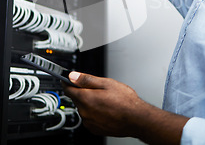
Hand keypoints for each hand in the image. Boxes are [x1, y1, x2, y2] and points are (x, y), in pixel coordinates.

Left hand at [63, 72, 188, 144]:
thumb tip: (73, 76)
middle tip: (97, 89)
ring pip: (83, 108)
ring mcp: (89, 122)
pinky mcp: (94, 129)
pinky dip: (93, 113)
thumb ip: (87, 79)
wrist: (137, 119)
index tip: (67, 79)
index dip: (67, 82)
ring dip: (89, 103)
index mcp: (86, 98)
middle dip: (82, 92)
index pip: (68, 89)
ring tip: (105, 100)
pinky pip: (89, 118)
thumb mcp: (107, 83)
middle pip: (76, 98)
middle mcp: (84, 112)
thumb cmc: (125, 101)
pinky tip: (106, 109)